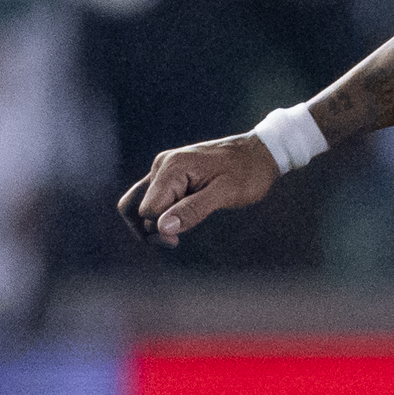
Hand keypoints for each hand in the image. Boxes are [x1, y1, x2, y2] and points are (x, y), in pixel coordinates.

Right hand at [118, 133, 278, 246]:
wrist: (260, 152)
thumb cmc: (248, 172)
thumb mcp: (226, 194)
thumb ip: (193, 210)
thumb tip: (162, 227)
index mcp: (173, 168)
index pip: (147, 210)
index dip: (160, 229)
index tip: (178, 240)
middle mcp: (162, 166)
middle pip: (133, 207)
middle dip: (149, 230)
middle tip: (175, 242)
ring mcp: (164, 169)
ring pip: (137, 202)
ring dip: (150, 224)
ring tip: (174, 236)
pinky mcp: (170, 175)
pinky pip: (153, 198)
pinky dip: (159, 215)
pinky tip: (179, 222)